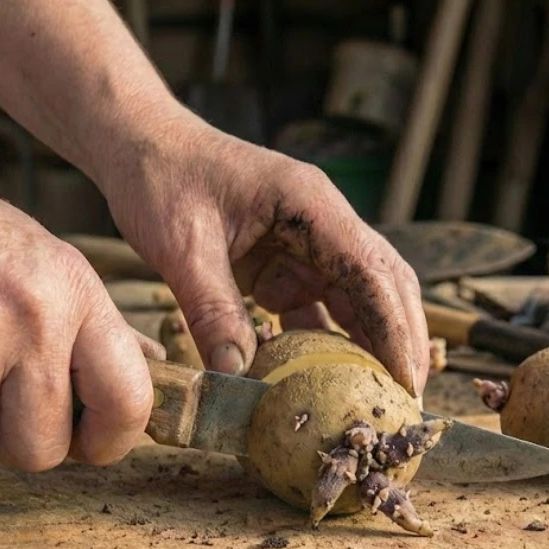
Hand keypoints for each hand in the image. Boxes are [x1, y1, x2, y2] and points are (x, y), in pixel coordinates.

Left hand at [102, 119, 430, 396]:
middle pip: (383, 285)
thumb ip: (212, 309)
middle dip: (402, 341)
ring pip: (360, 299)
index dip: (394, 329)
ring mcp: (308, 244)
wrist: (140, 146)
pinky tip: (330, 383)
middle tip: (407, 401)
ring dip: (373, 345)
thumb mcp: (182, 246)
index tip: (405, 380)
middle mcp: (322, 223)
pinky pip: (321, 309)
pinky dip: (329, 345)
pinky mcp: (287, 265)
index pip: (371, 271)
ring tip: (380, 399)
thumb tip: (235, 375)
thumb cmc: (162, 177)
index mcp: (310, 204)